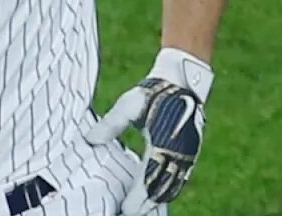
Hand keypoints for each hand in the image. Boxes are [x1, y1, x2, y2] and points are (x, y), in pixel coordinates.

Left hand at [86, 48, 212, 214]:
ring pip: (173, 185)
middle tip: (129, 213)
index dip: (136, 198)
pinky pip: (183, 177)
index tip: (125, 209)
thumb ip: (110, 124)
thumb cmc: (153, 91)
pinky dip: (172, 189)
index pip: (146, 180)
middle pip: (160, 188)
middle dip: (145, 205)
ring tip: (143, 210)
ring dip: (159, 199)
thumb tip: (90, 140)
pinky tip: (163, 195)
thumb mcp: (128, 105)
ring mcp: (187, 153)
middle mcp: (177, 153)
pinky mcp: (192, 150)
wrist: (183, 80)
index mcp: (160, 144)